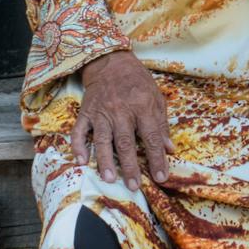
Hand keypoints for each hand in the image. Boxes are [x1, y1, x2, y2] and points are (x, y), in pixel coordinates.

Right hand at [72, 50, 170, 190]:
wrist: (111, 61)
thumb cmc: (137, 82)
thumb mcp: (156, 97)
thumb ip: (162, 124)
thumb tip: (169, 149)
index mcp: (142, 106)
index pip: (151, 137)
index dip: (156, 158)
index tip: (161, 177)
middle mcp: (121, 110)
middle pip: (126, 142)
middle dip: (130, 166)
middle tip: (134, 186)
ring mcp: (101, 112)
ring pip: (103, 140)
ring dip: (106, 161)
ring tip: (110, 179)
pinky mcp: (86, 112)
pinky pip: (79, 131)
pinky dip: (78, 146)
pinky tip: (81, 161)